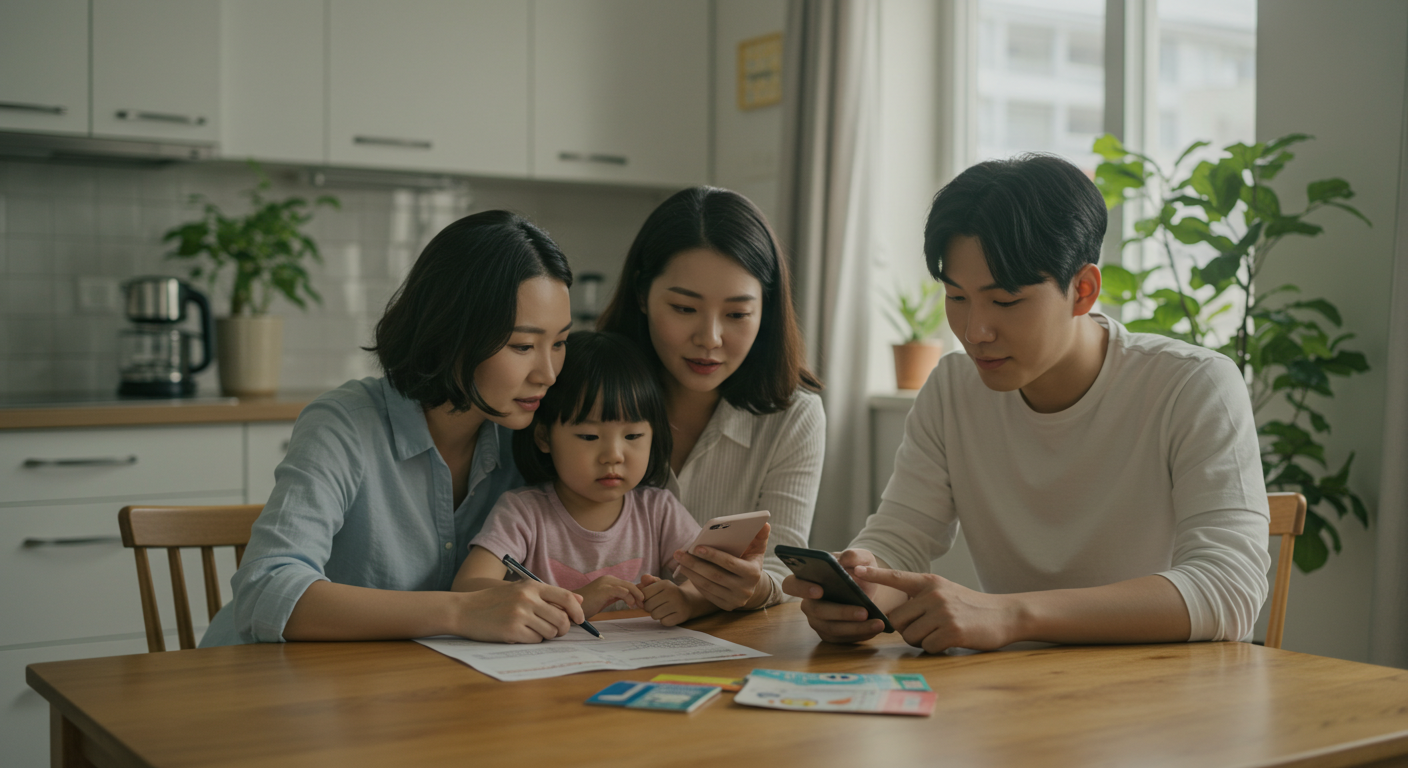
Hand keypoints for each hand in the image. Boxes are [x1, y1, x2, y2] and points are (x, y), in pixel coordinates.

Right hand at [452, 580, 585, 643]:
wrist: (464, 610)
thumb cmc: (494, 601)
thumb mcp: (520, 590)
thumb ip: (549, 595)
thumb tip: (579, 600)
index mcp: (531, 586)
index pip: (566, 597)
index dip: (577, 611)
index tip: (580, 620)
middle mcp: (527, 599)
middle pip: (561, 619)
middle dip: (563, 629)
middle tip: (555, 631)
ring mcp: (520, 615)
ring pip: (550, 632)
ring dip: (546, 635)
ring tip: (531, 630)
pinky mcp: (512, 631)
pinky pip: (536, 640)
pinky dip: (532, 640)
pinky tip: (520, 634)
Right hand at [574, 575, 646, 616]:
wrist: (570, 608)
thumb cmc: (586, 606)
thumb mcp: (605, 599)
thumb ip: (616, 597)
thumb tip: (631, 600)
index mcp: (609, 581)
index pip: (628, 584)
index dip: (638, 592)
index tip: (643, 603)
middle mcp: (608, 579)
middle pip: (630, 584)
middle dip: (640, 594)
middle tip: (644, 605)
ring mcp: (606, 583)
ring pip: (628, 586)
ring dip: (637, 596)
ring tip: (640, 605)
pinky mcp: (604, 589)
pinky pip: (622, 591)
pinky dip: (629, 597)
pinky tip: (631, 605)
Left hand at [638, 574, 715, 625]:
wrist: (690, 601)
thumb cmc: (669, 593)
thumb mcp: (660, 585)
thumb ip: (649, 582)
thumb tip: (643, 578)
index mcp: (665, 584)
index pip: (644, 593)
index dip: (643, 599)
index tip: (649, 599)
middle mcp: (672, 593)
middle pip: (648, 606)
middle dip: (649, 608)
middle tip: (656, 606)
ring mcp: (678, 605)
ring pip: (655, 615)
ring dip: (656, 615)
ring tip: (663, 610)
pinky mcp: (681, 616)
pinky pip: (663, 622)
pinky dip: (664, 620)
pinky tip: (670, 615)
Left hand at [673, 523, 770, 610]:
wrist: (751, 585)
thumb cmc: (750, 560)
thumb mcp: (757, 548)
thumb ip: (760, 536)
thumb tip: (764, 523)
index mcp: (753, 573)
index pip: (730, 563)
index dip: (713, 555)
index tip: (696, 547)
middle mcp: (745, 589)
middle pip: (715, 575)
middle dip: (695, 563)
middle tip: (679, 553)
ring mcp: (735, 600)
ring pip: (708, 585)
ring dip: (691, 572)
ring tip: (679, 560)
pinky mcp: (726, 606)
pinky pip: (706, 593)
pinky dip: (695, 581)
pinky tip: (686, 571)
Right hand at [782, 548, 902, 643]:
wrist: (869, 588)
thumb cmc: (858, 570)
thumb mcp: (862, 558)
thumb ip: (855, 555)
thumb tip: (845, 559)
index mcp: (807, 579)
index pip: (790, 584)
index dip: (801, 588)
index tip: (820, 589)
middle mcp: (808, 602)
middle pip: (815, 610)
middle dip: (840, 612)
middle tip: (863, 611)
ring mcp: (817, 621)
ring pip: (831, 628)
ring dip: (855, 627)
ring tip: (877, 622)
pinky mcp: (830, 635)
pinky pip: (842, 639)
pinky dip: (861, 634)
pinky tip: (876, 628)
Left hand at [854, 566, 1019, 652]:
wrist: (1004, 615)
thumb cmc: (969, 606)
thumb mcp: (945, 592)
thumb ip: (921, 597)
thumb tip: (895, 616)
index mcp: (930, 582)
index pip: (897, 577)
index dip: (875, 576)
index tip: (855, 572)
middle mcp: (934, 594)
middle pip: (897, 620)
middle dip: (906, 630)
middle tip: (925, 630)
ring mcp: (943, 612)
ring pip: (911, 636)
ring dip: (921, 641)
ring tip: (940, 633)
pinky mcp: (952, 631)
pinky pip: (928, 647)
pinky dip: (936, 648)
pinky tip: (950, 640)